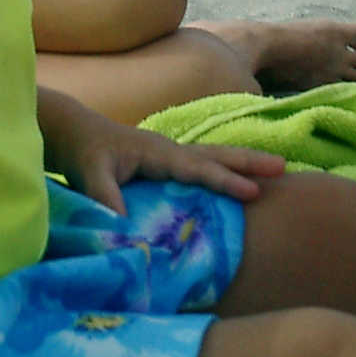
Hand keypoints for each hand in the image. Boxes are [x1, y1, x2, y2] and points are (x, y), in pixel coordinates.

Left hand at [39, 87, 284, 215]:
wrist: (72, 131)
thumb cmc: (81, 151)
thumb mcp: (88, 174)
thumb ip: (106, 197)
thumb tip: (126, 225)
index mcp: (158, 152)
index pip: (198, 169)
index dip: (225, 181)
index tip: (253, 192)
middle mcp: (170, 151)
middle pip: (217, 155)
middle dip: (249, 162)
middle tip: (284, 167)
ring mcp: (170, 155)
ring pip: (214, 157)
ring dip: (243, 162)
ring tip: (277, 168)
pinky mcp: (166, 164)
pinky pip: (203, 167)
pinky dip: (226, 170)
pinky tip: (240, 182)